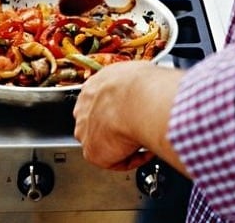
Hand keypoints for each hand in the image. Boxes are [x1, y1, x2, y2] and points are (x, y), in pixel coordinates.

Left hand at [73, 60, 187, 174]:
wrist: (142, 101)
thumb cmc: (145, 86)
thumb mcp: (140, 73)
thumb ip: (136, 85)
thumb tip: (150, 87)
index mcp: (94, 85)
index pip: (101, 101)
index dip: (120, 110)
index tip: (136, 113)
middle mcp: (84, 107)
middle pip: (99, 123)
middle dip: (118, 128)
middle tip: (139, 129)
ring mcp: (86, 130)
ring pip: (105, 143)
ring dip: (124, 144)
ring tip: (145, 140)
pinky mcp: (92, 152)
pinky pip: (114, 162)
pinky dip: (132, 159)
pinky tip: (146, 150)